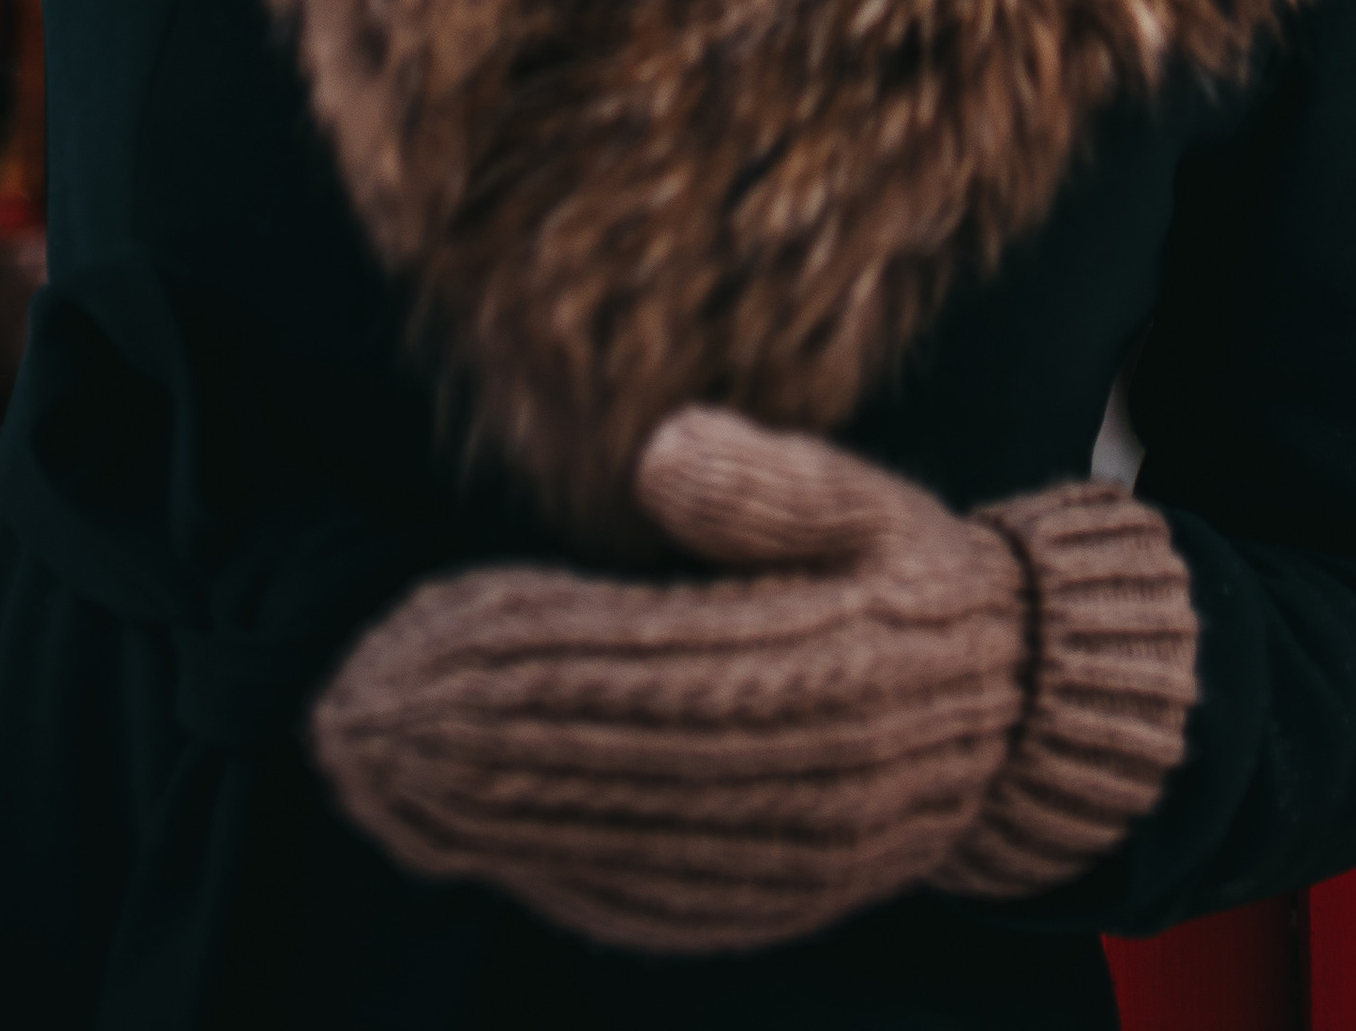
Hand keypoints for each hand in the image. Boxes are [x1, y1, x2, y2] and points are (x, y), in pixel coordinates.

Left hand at [311, 408, 1196, 955]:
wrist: (1016, 725)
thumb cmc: (922, 587)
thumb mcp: (871, 503)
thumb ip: (770, 482)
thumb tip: (658, 450)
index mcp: (816, 669)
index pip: (623, 662)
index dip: (503, 649)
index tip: (403, 623)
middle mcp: (787, 783)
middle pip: (585, 761)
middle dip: (446, 737)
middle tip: (339, 702)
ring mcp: (766, 862)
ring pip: (585, 842)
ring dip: (457, 809)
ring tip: (359, 763)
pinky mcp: (751, 906)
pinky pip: (620, 898)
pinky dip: (522, 864)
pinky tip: (447, 834)